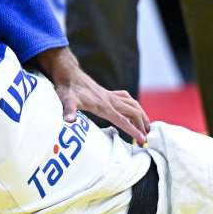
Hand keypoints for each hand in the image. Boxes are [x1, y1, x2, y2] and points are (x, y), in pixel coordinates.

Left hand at [34, 47, 150, 144]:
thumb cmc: (67, 89)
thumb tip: (69, 120)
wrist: (69, 74)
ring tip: (147, 127)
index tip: (142, 140)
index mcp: (103, 106)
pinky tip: (134, 110)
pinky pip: (127, 98)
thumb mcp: (66, 101)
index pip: (123, 120)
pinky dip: (134, 105)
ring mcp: (111, 96)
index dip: (133, 130)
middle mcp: (110, 100)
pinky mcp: (108, 93)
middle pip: (133, 112)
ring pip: (133, 104)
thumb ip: (69, 110)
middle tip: (146, 138)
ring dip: (142, 115)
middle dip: (142, 124)